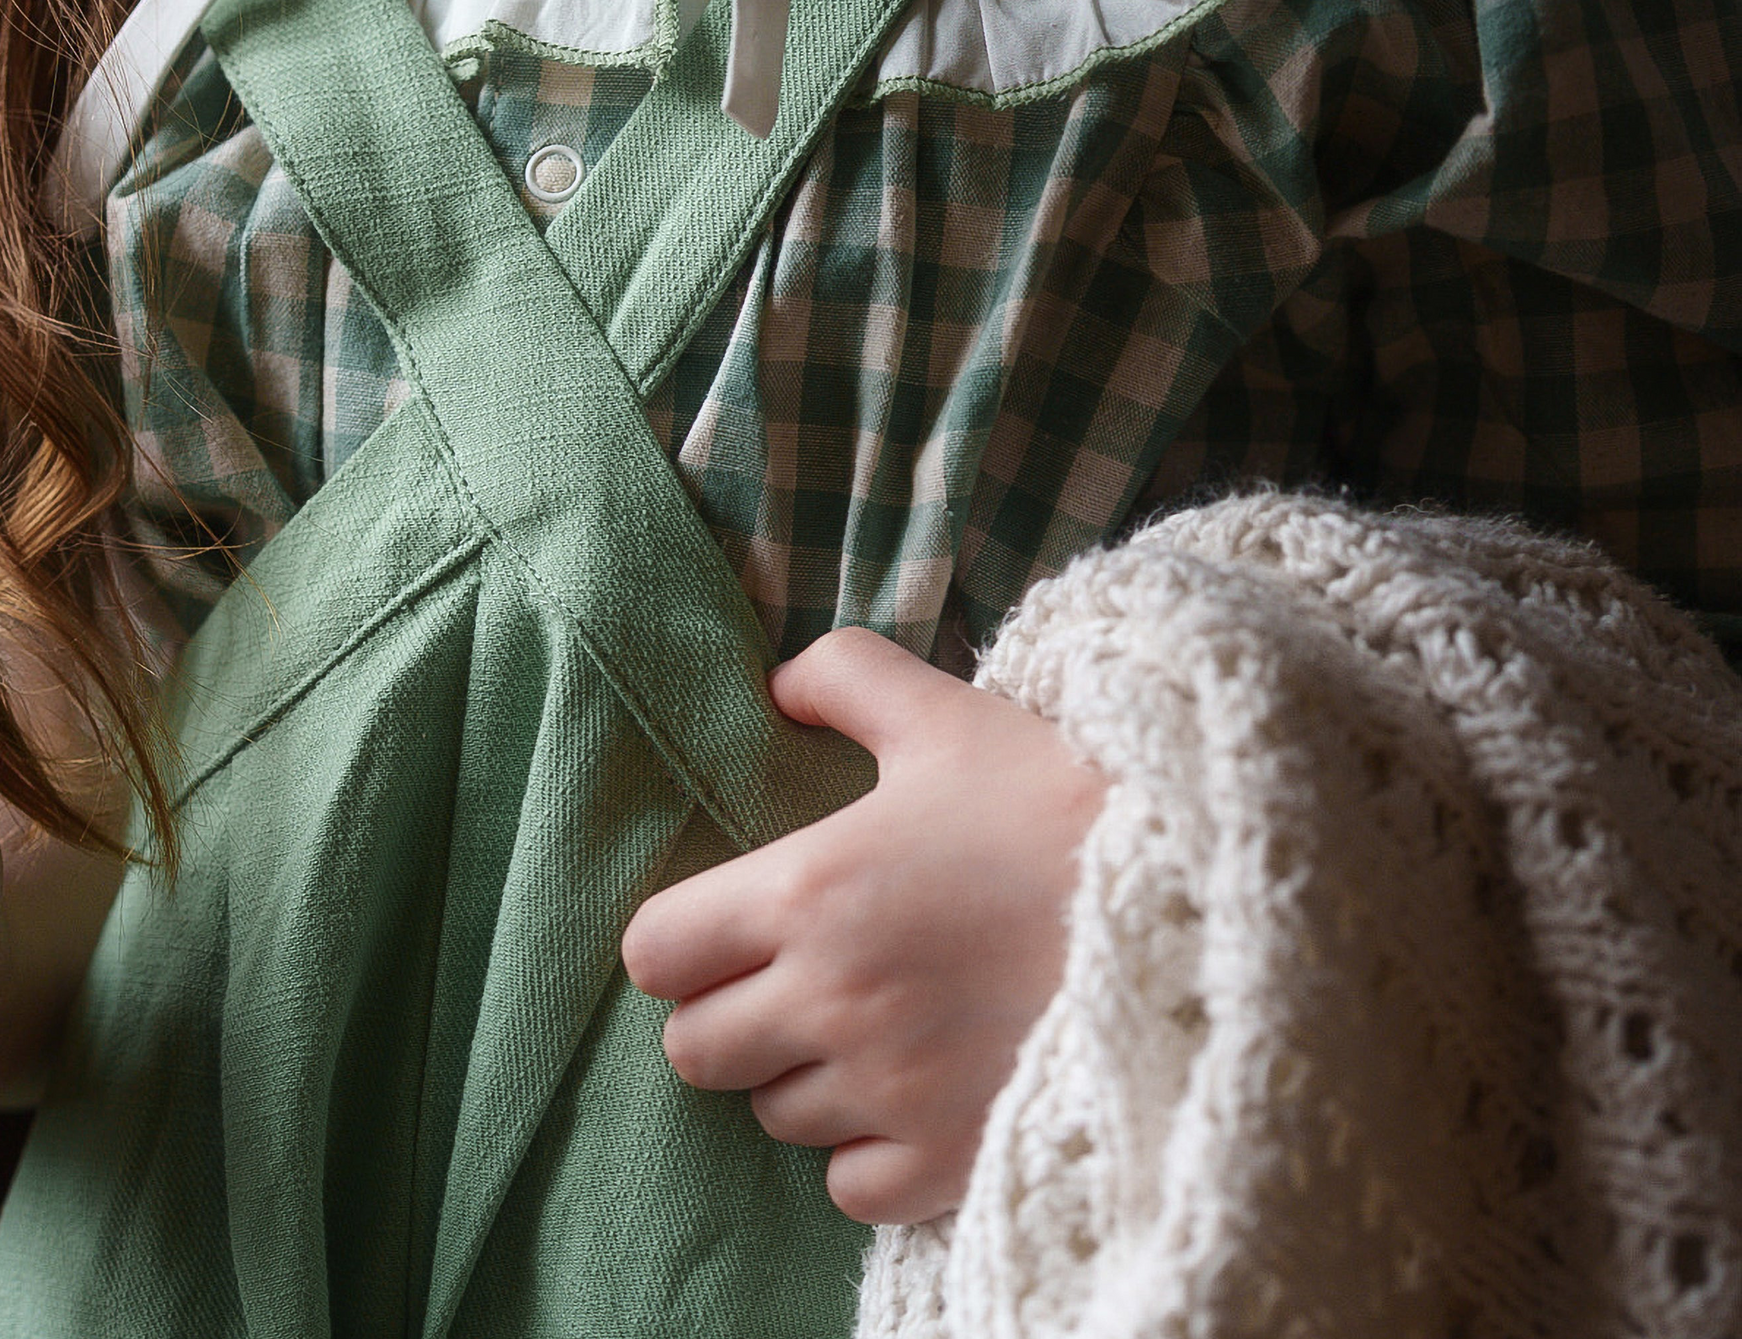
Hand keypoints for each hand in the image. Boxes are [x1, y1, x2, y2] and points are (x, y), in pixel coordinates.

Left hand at [621, 628, 1105, 1224]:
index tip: (727, 925)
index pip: (658, 951)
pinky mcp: (948, 1161)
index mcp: (810, 890)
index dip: (681, 939)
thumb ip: (844, 677)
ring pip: (774, 1114)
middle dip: (730, 1013)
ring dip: (805, 1075)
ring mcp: (888, 1091)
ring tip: (877, 1022)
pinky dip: (868, 1148)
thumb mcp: (948, 714)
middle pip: (695, 1050)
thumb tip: (777, 685)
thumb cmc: (1062, 799)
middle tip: (795, 977)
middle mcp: (831, 1001)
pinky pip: (849, 1185)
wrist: (1205, 898)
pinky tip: (917, 1088)